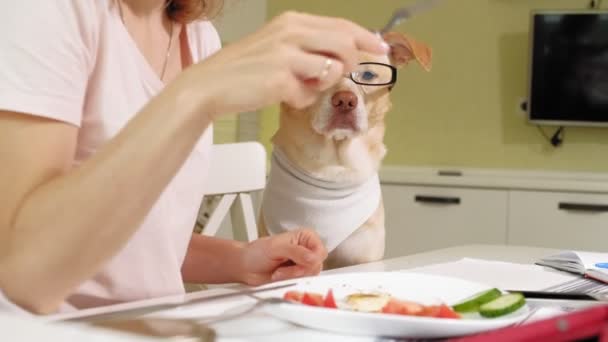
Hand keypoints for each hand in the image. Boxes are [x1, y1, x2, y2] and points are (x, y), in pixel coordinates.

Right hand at [179, 11, 388, 118]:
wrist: (211, 85)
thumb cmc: (245, 68)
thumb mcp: (277, 45)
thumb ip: (309, 46)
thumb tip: (345, 56)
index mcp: (292, 21)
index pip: (341, 25)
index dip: (366, 37)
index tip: (382, 48)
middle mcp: (291, 32)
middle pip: (345, 43)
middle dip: (352, 63)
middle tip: (345, 75)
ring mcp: (286, 55)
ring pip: (332, 68)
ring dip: (322, 84)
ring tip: (301, 85)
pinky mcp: (281, 79)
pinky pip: (309, 94)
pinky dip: (302, 99)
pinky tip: (283, 95)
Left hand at [238, 228, 327, 285]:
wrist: (245, 267)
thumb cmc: (257, 253)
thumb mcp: (276, 247)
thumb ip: (296, 252)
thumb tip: (312, 257)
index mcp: (305, 237)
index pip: (320, 250)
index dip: (312, 259)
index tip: (298, 262)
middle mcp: (307, 250)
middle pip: (317, 266)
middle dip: (298, 270)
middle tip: (282, 269)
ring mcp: (303, 265)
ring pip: (310, 276)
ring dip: (292, 277)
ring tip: (278, 272)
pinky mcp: (298, 278)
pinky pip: (303, 284)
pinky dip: (290, 283)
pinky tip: (280, 277)